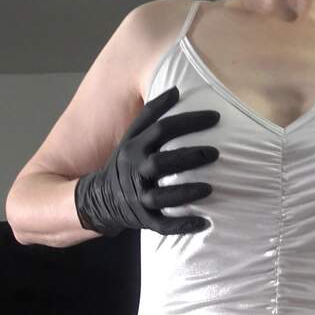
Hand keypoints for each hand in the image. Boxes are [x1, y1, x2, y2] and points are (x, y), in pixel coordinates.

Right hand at [74, 86, 220, 236]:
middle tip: (216, 152)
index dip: (188, 121)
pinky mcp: (143, 219)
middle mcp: (136, 171)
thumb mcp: (132, 136)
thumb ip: (151, 114)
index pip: (162, 129)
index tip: (216, 117)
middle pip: (162, 162)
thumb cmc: (125, 163)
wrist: (98, 199)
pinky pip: (163, 225)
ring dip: (186, 192)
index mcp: (135, 148)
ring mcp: (138, 197)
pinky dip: (183, 225)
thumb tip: (176, 89)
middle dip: (189, 157)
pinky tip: (205, 222)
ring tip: (210, 188)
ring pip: (162, 196)